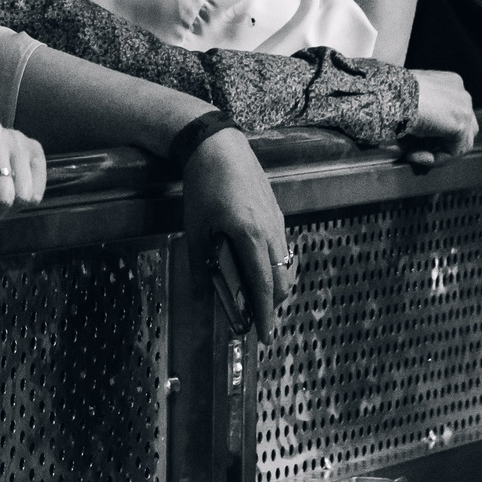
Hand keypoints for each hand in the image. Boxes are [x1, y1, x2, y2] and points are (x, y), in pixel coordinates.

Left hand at [180, 128, 292, 341]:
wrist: (218, 145)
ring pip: (285, 265)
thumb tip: (201, 299)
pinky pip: (282, 248)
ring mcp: (277, 220)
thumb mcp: (195, 228)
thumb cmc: (204, 185)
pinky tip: (257, 265)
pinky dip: (275, 265)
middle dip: (272, 304)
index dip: (265, 315)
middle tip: (256, 317)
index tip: (264, 336)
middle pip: (282, 281)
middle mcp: (270, 230)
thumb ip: (200, 267)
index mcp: (249, 236)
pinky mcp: (277, 211)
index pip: (263, 286)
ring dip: (274, 285)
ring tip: (254, 294)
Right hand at [399, 69, 476, 166]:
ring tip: (412, 153)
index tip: (413, 138)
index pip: (453, 112)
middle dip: (442, 141)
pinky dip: (435, 158)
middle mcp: (461, 93)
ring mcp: (464, 108)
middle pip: (464, 126)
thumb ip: (422, 113)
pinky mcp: (461, 125)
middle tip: (416, 148)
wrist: (390, 95)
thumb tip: (418, 134)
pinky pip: (454, 151)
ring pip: (462, 141)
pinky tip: (413, 154)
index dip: (436, 130)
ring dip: (437, 152)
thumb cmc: (391, 94)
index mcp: (450, 82)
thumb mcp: (409, 100)